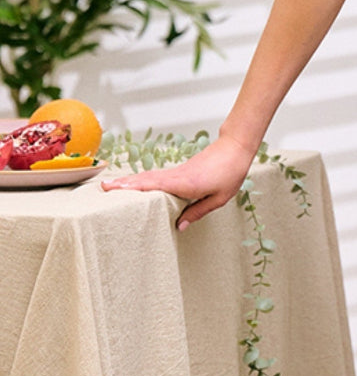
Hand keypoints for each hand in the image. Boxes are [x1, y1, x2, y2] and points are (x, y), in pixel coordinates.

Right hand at [100, 135, 255, 229]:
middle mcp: (176, 176)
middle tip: (102, 187)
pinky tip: (135, 184)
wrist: (235, 149)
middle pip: (145, 180)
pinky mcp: (179, 171)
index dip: (133, 187)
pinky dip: (142, 179)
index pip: (153, 185)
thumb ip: (198, 211)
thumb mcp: (219, 198)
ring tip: (111, 185)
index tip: (114, 189)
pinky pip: (156, 176)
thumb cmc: (230, 173)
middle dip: (123, 184)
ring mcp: (176, 172)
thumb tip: (180, 226)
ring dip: (129, 181)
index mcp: (185, 184)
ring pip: (148, 177)